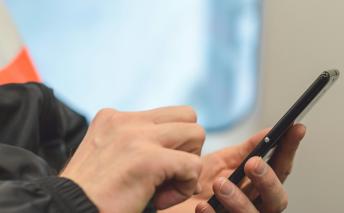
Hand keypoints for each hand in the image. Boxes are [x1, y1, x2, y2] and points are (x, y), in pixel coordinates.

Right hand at [60, 106, 205, 212]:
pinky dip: (185, 186)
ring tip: (165, 184)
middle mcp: (127, 120)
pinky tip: (161, 199)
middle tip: (168, 171)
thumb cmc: (91, 193)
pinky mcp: (148, 159)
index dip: (172, 143)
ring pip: (197, 133)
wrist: (66, 212)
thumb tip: (174, 147)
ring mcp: (137, 137)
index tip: (154, 168)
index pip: (168, 115)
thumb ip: (136, 142)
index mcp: (116, 118)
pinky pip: (193, 165)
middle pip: (188, 117)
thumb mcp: (108, 155)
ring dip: (189, 163)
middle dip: (187, 146)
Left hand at [160, 124, 305, 212]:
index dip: (290, 149)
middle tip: (252, 163)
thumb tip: (269, 131)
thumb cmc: (203, 181)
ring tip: (220, 183)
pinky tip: (203, 205)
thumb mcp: (225, 162)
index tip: (295, 128)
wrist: (176, 196)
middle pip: (277, 199)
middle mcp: (257, 205)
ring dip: (238, 199)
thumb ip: (246, 150)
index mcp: (260, 187)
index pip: (281, 168)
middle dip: (267, 181)